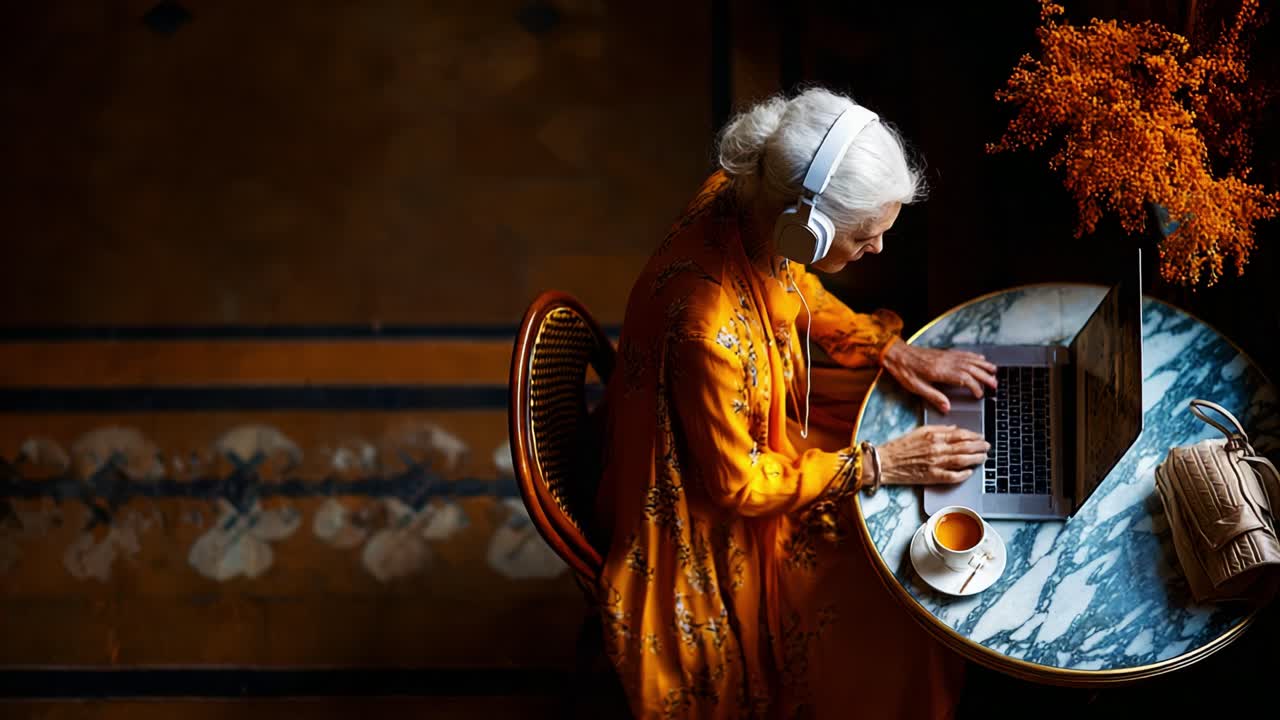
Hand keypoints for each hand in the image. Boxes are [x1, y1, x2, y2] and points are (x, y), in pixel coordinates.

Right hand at [876, 425, 988, 485]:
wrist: (887, 462)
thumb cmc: (900, 446)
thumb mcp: (919, 431)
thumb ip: (939, 429)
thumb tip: (955, 428)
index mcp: (934, 436)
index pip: (960, 434)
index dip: (974, 435)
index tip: (981, 436)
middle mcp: (937, 449)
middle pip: (965, 447)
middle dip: (979, 447)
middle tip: (987, 446)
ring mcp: (936, 464)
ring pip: (962, 461)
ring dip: (976, 459)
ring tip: (984, 458)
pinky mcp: (933, 477)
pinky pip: (952, 476)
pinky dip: (963, 474)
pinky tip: (970, 472)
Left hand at [881, 340, 997, 413]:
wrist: (896, 353)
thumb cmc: (904, 371)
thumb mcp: (916, 387)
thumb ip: (933, 397)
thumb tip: (947, 407)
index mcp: (940, 372)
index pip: (964, 379)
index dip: (975, 387)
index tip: (980, 395)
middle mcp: (946, 362)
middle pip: (971, 369)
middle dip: (985, 376)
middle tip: (995, 385)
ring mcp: (946, 356)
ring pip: (970, 360)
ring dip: (983, 366)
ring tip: (994, 371)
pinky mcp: (943, 353)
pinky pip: (963, 354)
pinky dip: (974, 356)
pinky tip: (980, 359)